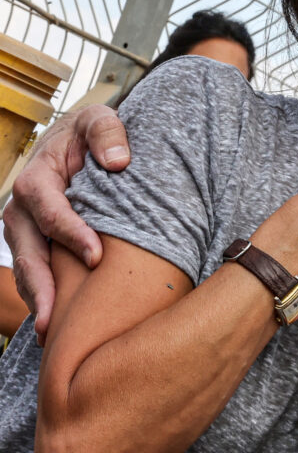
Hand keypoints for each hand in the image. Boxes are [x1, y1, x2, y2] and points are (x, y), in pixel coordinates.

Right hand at [4, 105, 128, 342]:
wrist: (79, 140)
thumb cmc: (93, 132)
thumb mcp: (99, 121)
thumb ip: (108, 135)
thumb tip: (118, 161)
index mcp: (38, 178)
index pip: (51, 211)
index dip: (71, 234)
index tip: (95, 256)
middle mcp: (23, 207)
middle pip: (28, 249)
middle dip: (41, 283)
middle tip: (55, 316)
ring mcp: (25, 229)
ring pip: (26, 267)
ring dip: (37, 298)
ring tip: (51, 331)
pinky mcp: (35, 243)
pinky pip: (35, 272)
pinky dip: (42, 296)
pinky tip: (55, 323)